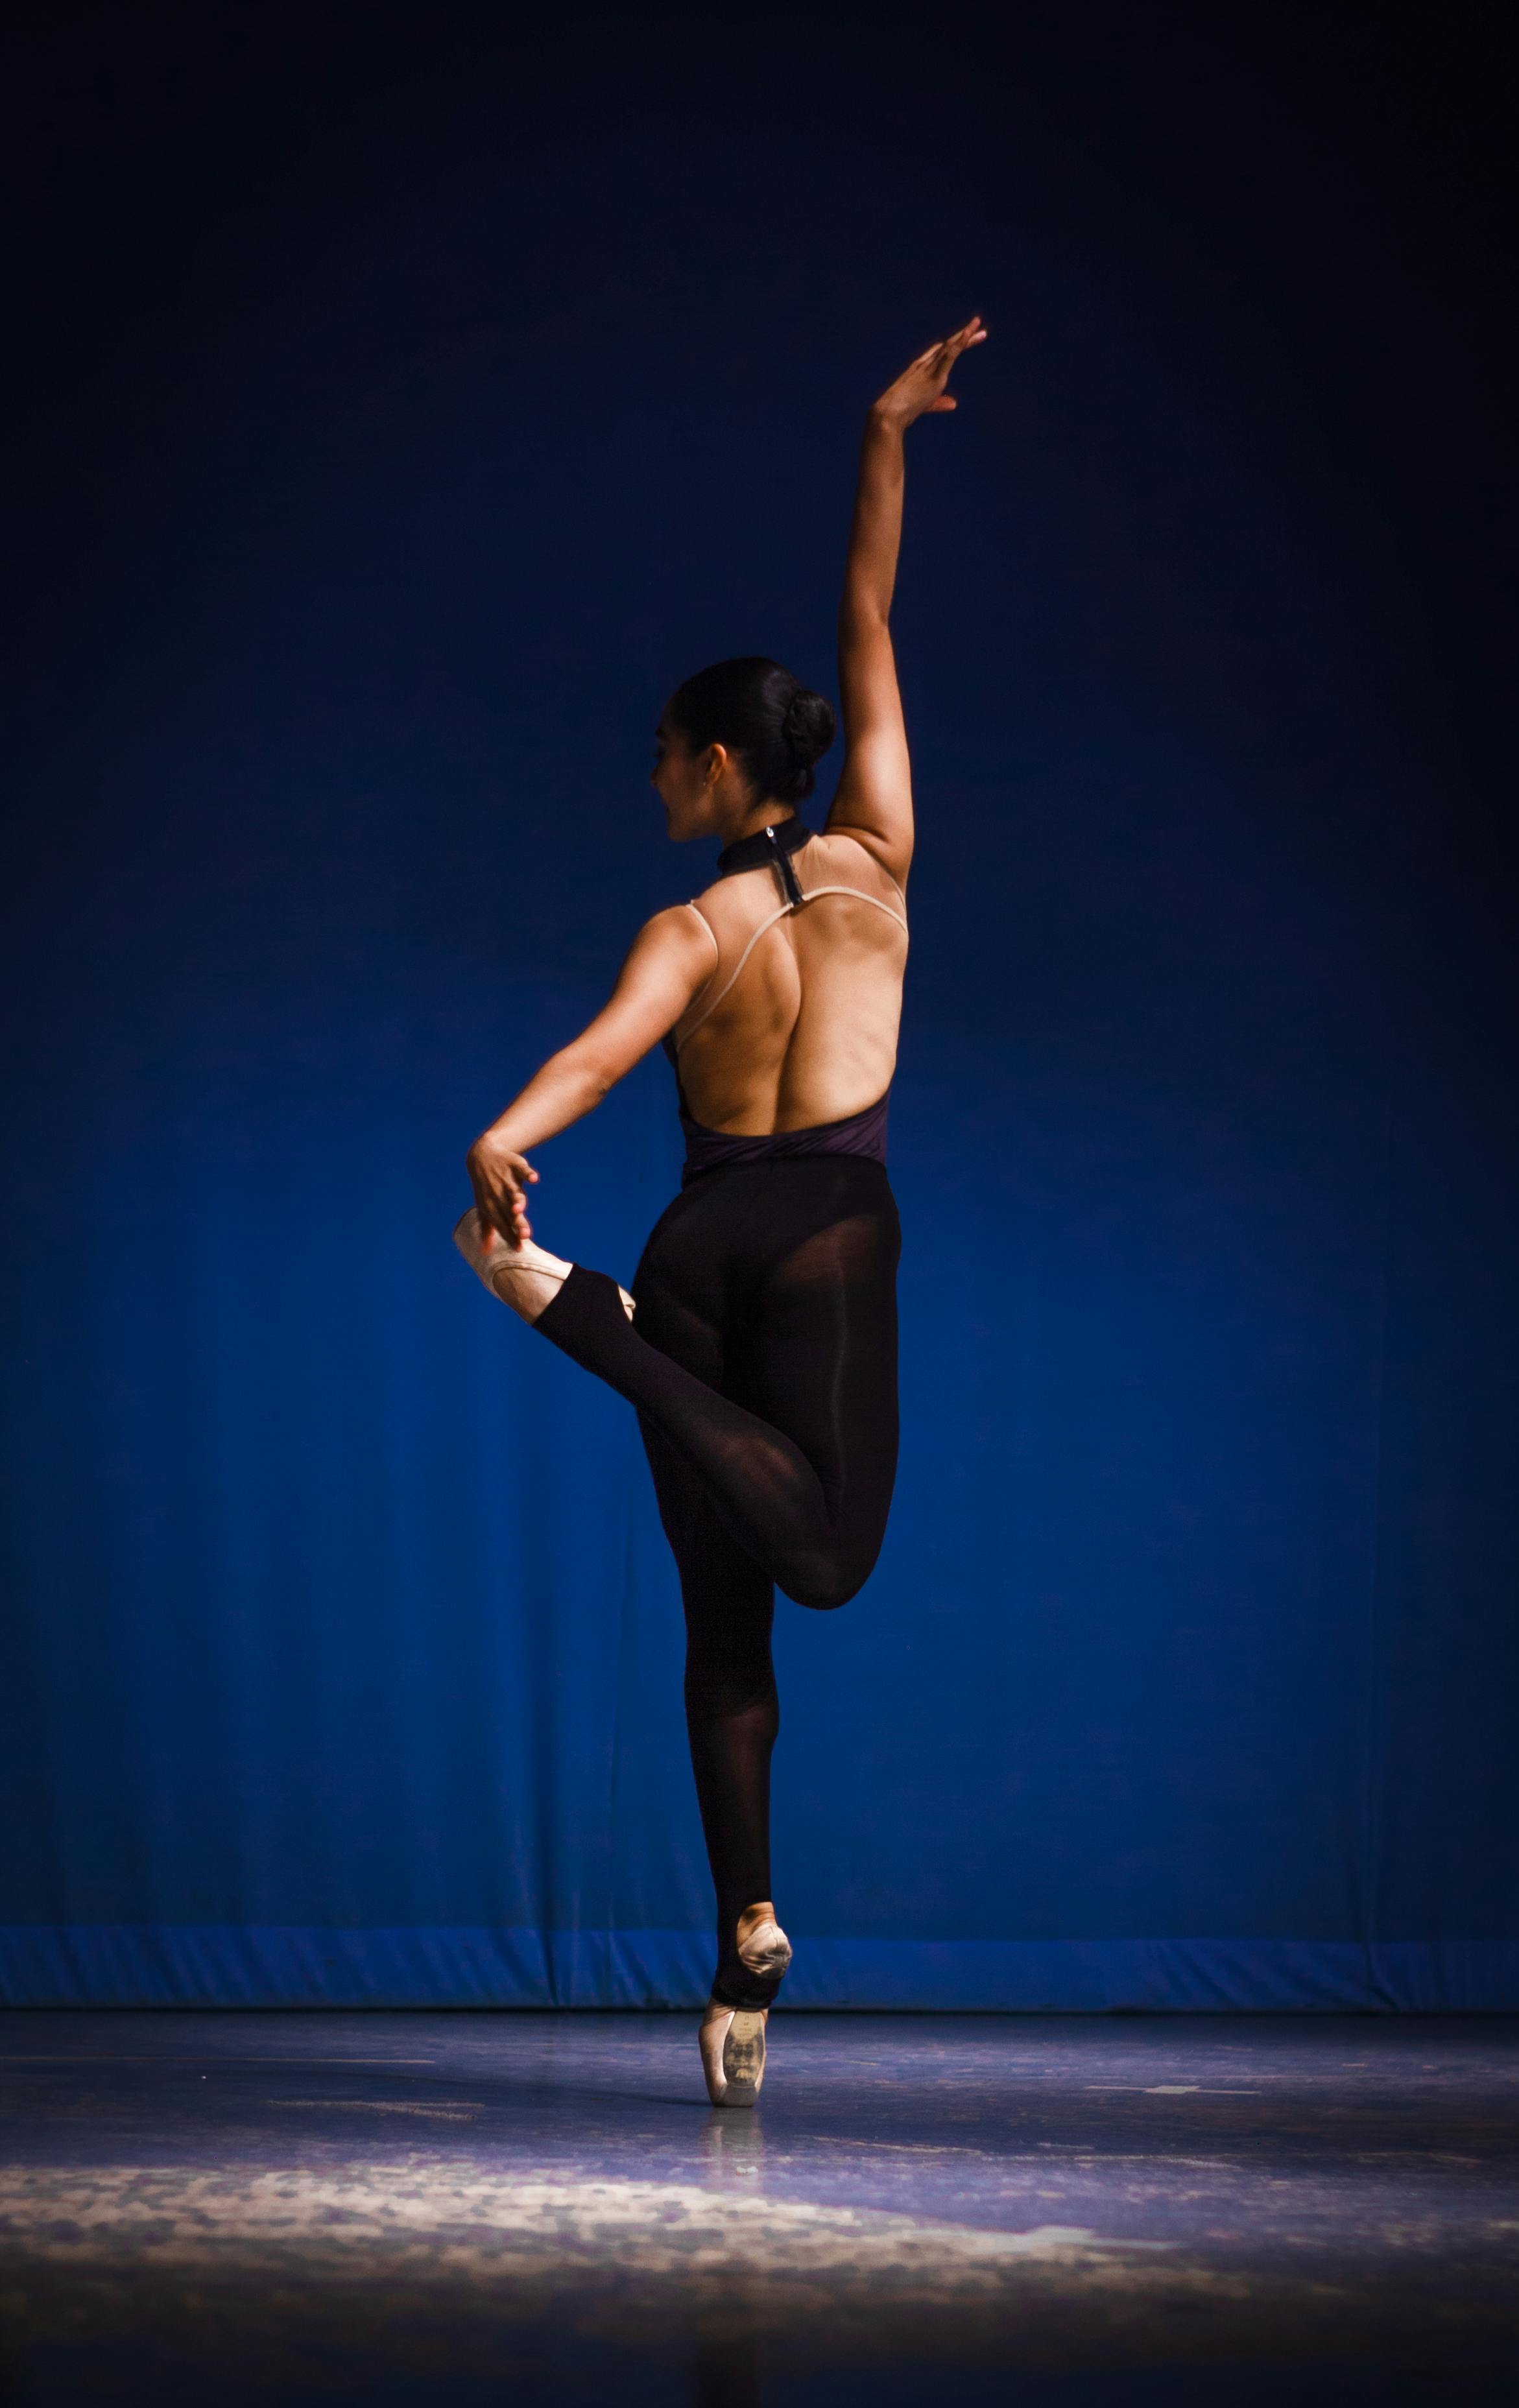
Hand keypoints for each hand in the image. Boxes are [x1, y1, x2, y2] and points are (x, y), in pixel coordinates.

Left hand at [466, 1130, 538, 1249]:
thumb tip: (485, 1253)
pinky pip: (522, 1170)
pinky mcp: (515, 1166)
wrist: (482, 1157)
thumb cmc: (486, 1189)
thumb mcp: (485, 1209)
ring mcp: (507, 1180)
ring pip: (514, 1192)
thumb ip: (488, 1230)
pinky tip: (533, 1179)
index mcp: (491, 1207)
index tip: (519, 1249)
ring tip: (519, 1208)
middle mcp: (499, 1195)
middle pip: (509, 1211)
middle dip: (517, 1222)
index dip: (510, 1236)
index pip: (502, 1224)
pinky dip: (527, 1173)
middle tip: (525, 1234)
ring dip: (517, 1200)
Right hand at [871, 316, 985, 431]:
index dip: (952, 345)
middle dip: (963, 337)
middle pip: (947, 346)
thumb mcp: (923, 406)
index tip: (964, 338)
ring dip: (966, 336)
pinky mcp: (935, 375)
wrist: (888, 414)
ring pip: (950, 347)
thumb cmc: (898, 414)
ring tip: (980, 329)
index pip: (939, 353)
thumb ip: (939, 403)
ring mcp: (929, 368)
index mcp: (919, 370)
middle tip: (979, 328)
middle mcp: (924, 364)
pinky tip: (969, 334)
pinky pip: (950, 355)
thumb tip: (954, 404)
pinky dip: (960, 343)